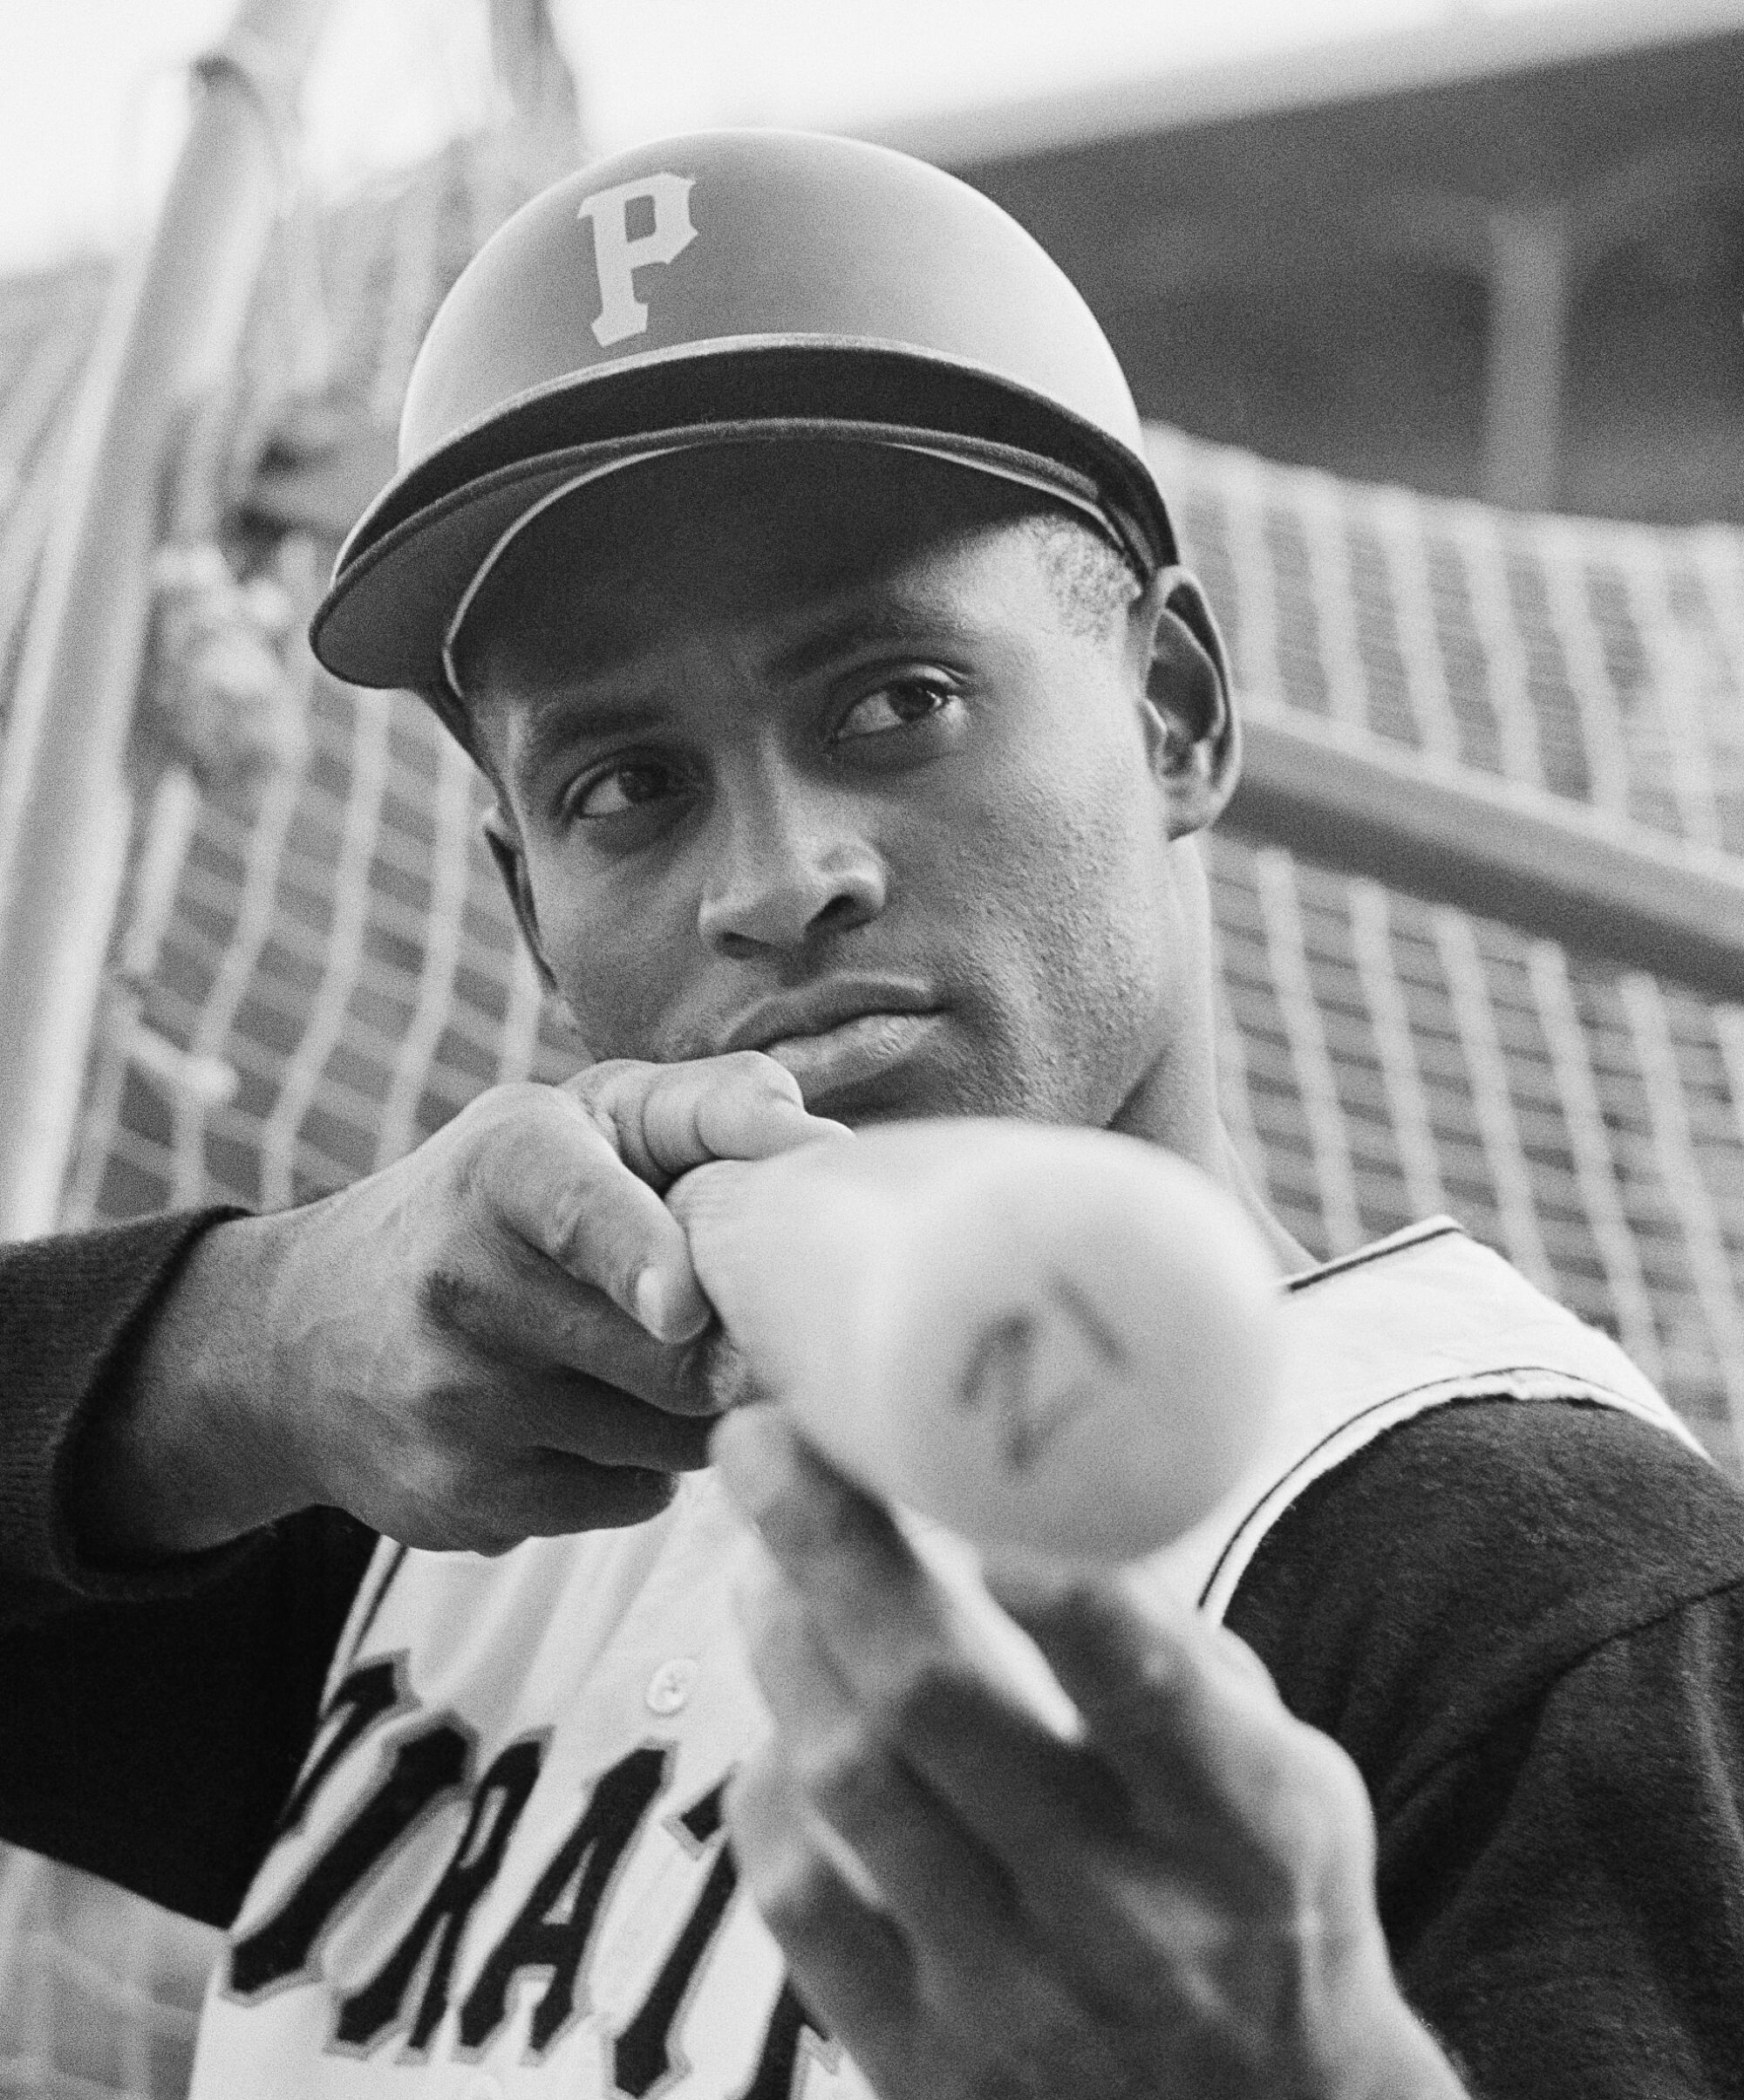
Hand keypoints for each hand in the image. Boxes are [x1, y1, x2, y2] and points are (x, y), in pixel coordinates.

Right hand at [75, 1055, 843, 1560]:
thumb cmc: (493, 1203)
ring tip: (637, 1357)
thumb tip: (814, 1141)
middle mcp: (463, 1285)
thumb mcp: (579, 1120)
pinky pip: (633, 1499)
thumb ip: (705, 1110)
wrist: (302, 1332)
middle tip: (730, 1318)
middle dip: (731, 1346)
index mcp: (503, 1167)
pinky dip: (640, 1465)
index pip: (576, 1213)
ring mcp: (455, 1406)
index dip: (642, 1257)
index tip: (683, 1305)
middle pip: (675, 1360)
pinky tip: (586, 1416)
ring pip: (670, 1438)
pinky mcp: (460, 1502)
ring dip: (689, 1408)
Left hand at [712, 1408, 1465, 2099]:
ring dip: (783, 1642)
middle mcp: (1126, 1918)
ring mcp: (1011, 2001)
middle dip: (830, 1544)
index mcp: (1244, 1831)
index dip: (1059, 1583)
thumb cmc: (1264, 1912)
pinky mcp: (919, 2066)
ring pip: (848, 1779)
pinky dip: (768, 1791)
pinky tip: (779, 1727)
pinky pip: (797, 1901)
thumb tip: (1028, 1501)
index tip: (973, 1472)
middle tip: (762, 1441)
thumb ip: (1174, 1656)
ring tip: (758, 1561)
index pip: (1149, 1692)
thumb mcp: (1289, 1782)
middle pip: (936, 1700)